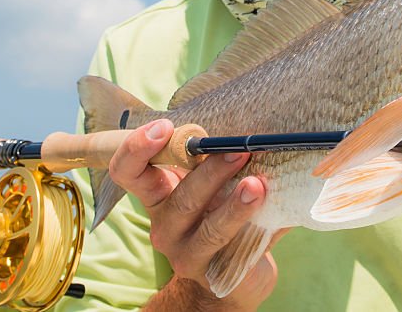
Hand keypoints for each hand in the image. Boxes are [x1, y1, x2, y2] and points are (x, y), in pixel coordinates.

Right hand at [108, 119, 281, 310]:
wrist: (237, 272)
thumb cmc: (224, 214)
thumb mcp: (216, 184)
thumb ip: (222, 158)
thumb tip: (258, 128)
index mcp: (159, 195)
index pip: (128, 171)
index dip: (137, 148)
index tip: (165, 127)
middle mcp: (165, 225)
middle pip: (181, 198)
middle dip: (211, 172)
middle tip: (239, 151)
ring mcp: (186, 254)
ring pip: (209, 230)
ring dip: (235, 206)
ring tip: (257, 186)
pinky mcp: (213, 274)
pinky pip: (235, 251)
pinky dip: (255, 229)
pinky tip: (273, 214)